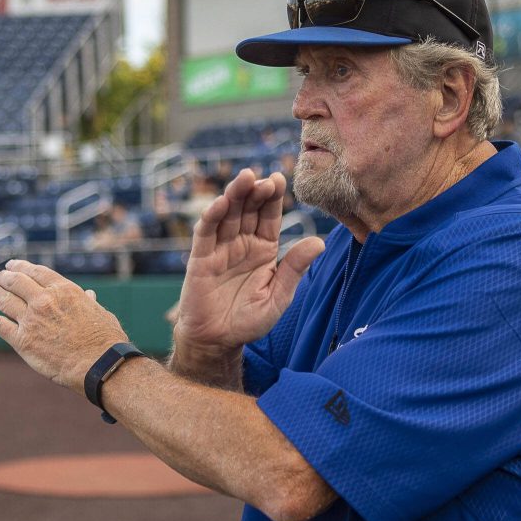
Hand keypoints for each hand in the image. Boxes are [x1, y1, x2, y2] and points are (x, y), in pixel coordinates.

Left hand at [0, 260, 128, 393]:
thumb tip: (89, 295)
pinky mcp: (22, 341)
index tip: (12, 265)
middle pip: (16, 282)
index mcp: (64, 290)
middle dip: (3, 277)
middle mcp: (44, 300)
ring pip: (3, 299)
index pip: (36, 271)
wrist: (99, 364)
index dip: (21, 266)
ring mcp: (31, 320)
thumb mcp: (101, 313)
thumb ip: (89, 303)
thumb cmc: (106, 340)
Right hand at [175, 169, 324, 353]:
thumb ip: (294, 268)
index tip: (280, 179)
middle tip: (264, 179)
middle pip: (248, 210)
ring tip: (244, 178)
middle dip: (255, 192)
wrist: (219, 341)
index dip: (273, 198)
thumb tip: (319, 242)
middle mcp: (242, 244)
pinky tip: (221, 203)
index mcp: (264, 249)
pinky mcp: (201, 258)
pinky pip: (206, 234)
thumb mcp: (279, 296)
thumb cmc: (250, 320)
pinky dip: (212, 217)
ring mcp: (221, 249)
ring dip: (234, 195)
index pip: (269, 217)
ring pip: (227, 215)